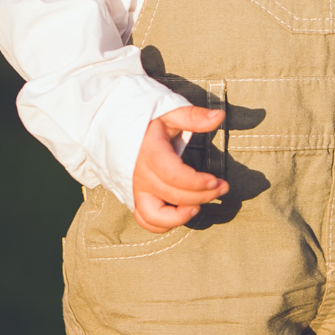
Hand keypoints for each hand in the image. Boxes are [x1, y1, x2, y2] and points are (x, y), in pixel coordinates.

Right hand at [132, 106, 227, 232]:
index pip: (174, 175)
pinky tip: (182, 212)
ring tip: (199, 206)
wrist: (112, 125)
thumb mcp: (169, 111)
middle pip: (173, 195)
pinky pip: (145, 220)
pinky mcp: (133, 197)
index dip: (197, 182)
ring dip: (181, 216)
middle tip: (221, 188)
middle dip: (202, 195)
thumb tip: (219, 116)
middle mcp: (139, 175)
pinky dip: (164, 223)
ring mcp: (134, 189)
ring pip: (155, 215)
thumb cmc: (145, 119)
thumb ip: (193, 116)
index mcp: (149, 152)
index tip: (216, 180)